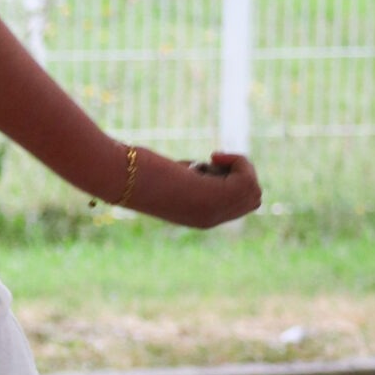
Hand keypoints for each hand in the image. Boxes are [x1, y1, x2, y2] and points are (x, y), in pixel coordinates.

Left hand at [129, 146, 261, 227]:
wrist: (120, 177)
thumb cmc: (136, 172)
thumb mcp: (171, 177)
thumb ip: (190, 177)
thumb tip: (202, 167)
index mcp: (199, 217)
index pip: (239, 205)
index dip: (233, 181)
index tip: (208, 164)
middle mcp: (210, 220)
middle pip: (253, 199)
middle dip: (242, 175)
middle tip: (213, 160)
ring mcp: (213, 211)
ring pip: (255, 191)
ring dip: (240, 168)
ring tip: (211, 159)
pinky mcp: (214, 197)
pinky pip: (248, 178)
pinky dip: (237, 161)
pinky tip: (212, 155)